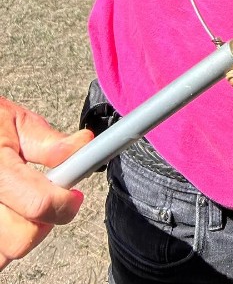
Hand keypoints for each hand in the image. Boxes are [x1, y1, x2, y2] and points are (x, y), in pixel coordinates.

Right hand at [0, 97, 92, 269]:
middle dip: (43, 220)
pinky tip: (12, 218)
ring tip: (23, 204)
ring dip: (22, 232)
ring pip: (5, 252)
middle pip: (22, 238)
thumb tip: (82, 144)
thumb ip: (48, 142)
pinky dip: (6, 242)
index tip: (74, 196)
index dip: (65, 203)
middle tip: (48, 197)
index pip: (39, 204)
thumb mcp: (15, 121)